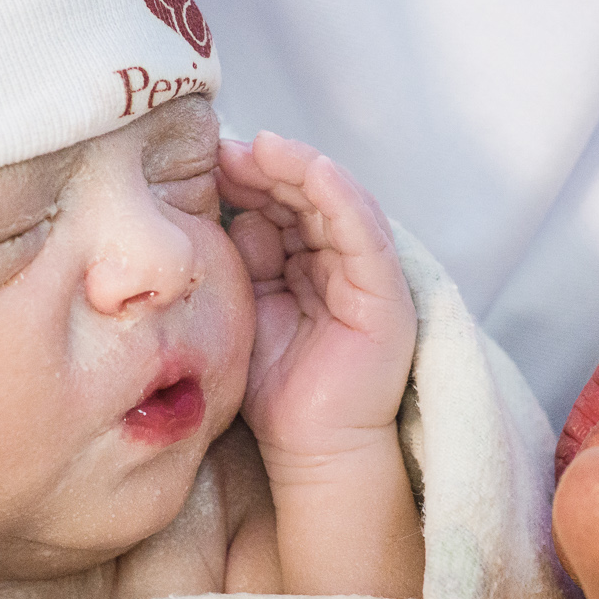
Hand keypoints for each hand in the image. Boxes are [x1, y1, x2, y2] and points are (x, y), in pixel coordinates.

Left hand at [217, 134, 416, 470]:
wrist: (309, 450)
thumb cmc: (275, 391)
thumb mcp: (249, 309)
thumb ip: (245, 261)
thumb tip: (229, 211)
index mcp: (310, 267)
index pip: (285, 207)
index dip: (252, 180)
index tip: (213, 161)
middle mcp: (342, 265)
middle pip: (309, 199)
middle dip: (269, 169)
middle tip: (228, 149)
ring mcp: (368, 278)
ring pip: (338, 205)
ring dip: (301, 170)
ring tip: (263, 148)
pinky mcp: (386, 297)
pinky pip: (365, 235)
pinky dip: (342, 197)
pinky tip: (314, 170)